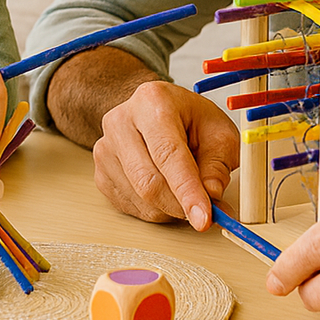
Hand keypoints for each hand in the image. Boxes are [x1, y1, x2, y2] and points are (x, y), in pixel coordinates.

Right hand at [92, 80, 239, 229]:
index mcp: (152, 101)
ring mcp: (106, 148)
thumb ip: (217, 165)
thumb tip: (211, 195)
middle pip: (148, 182)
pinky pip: (131, 206)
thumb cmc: (189, 119)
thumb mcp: (219, 133)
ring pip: (141, 199)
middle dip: (181, 206)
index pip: (168, 154)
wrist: (159, 112)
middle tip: (206, 212)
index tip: (204, 218)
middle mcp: (121, 121)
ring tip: (187, 190)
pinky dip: (156, 210)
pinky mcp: (101, 172)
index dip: (188, 191)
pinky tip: (167, 191)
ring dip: (171, 209)